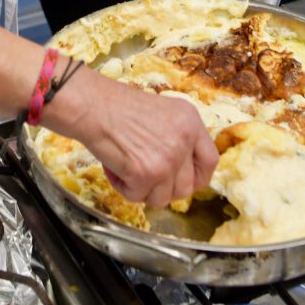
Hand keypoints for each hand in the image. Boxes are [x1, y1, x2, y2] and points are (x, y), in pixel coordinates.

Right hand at [70, 72, 217, 206]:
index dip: (198, 177)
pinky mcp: (147, 174)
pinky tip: (115, 167)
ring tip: (126, 166)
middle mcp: (184, 139)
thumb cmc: (118, 107)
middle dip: (165, 188)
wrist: (93, 105)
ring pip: (163, 198)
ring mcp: (168, 158)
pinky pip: (138, 197)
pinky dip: (123, 187)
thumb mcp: (162, 114)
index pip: (211, 161)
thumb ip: (177, 138)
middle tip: (145, 176)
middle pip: (187, 187)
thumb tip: (183, 172)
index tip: (184, 181)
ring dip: (143, 189)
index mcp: (191, 120)